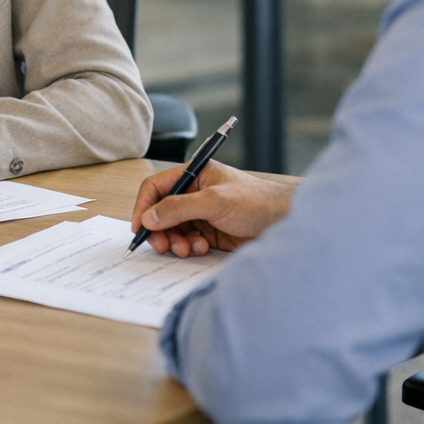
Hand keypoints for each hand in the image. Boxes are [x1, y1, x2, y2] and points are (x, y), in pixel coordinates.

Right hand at [130, 160, 294, 256]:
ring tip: (188, 248)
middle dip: (159, 229)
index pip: (157, 187)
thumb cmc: (257, 201)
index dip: (144, 206)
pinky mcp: (208, 232)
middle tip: (161, 246)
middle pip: (161, 211)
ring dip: (175, 241)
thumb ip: (180, 208)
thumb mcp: (215, 201)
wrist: (283, 223)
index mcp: (194, 175)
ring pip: (172, 229)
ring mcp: (200, 213)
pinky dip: (189, 247)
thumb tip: (150, 216)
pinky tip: (202, 247)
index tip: (140, 227)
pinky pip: (186, 241)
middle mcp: (194, 193)